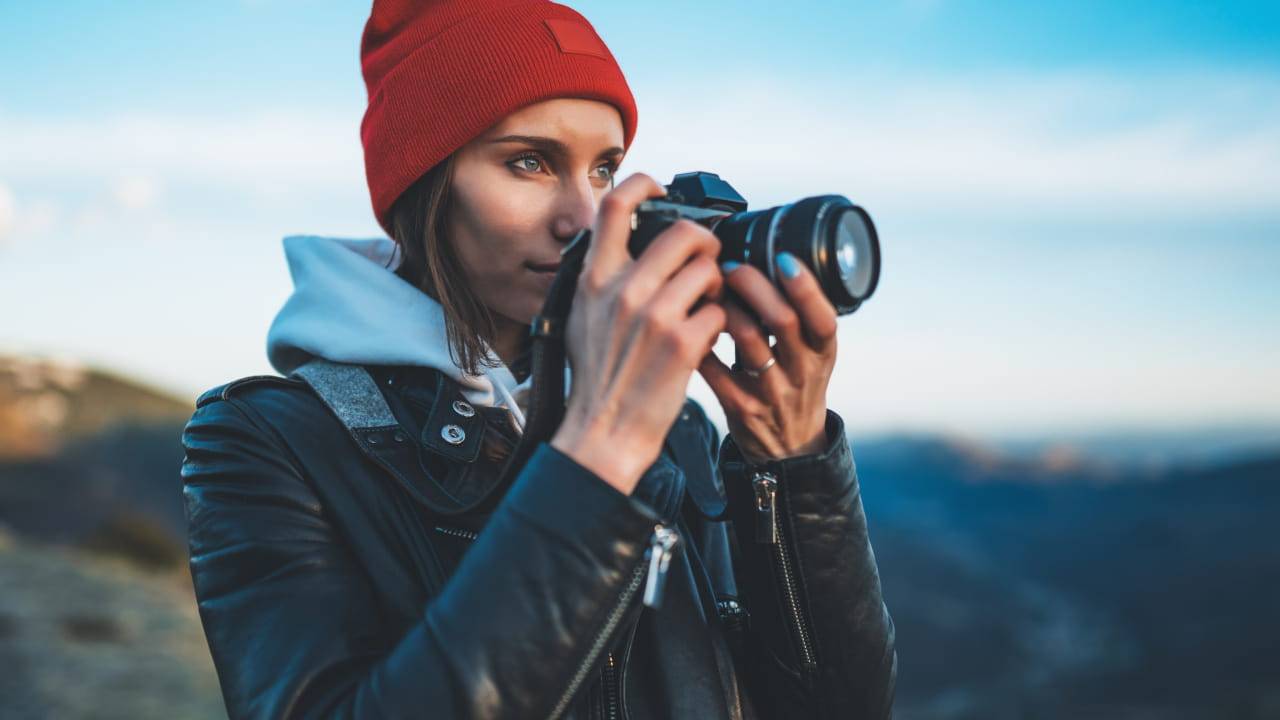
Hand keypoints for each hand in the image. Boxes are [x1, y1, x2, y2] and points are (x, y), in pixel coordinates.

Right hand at [551, 174, 727, 494]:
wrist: (603, 431)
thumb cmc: (596, 377)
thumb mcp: (581, 317)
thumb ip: (602, 278)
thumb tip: (621, 241)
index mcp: (594, 279)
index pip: (616, 206)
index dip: (645, 185)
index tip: (662, 192)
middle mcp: (622, 290)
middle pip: (684, 232)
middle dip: (706, 243)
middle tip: (708, 261)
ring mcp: (654, 316)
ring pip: (710, 271)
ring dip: (718, 286)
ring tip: (707, 307)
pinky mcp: (683, 345)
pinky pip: (721, 313)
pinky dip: (720, 325)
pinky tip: (706, 341)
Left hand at [698, 254, 836, 464]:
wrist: (789, 446)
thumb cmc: (795, 382)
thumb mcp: (812, 353)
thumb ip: (799, 315)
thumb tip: (770, 257)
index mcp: (823, 353)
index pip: (823, 317)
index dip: (805, 287)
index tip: (782, 258)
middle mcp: (802, 372)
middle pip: (782, 321)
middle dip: (754, 285)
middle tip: (731, 266)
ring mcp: (771, 393)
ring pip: (747, 341)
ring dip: (725, 308)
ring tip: (710, 291)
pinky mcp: (740, 408)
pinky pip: (715, 368)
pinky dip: (702, 340)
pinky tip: (692, 323)